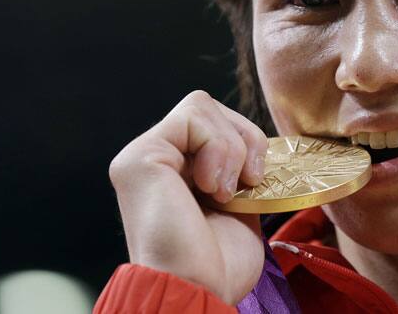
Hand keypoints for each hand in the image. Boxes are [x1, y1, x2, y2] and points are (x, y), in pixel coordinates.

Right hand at [108, 90, 268, 304]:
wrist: (198, 292)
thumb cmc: (218, 265)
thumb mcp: (239, 206)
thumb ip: (238, 171)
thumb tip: (258, 144)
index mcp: (175, 170)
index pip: (214, 122)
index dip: (245, 142)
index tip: (255, 182)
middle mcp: (154, 159)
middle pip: (207, 106)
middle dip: (243, 138)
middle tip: (247, 183)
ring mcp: (142, 156)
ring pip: (201, 106)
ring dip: (232, 148)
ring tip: (225, 192)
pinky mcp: (139, 158)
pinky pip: (192, 117)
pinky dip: (218, 148)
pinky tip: (212, 188)